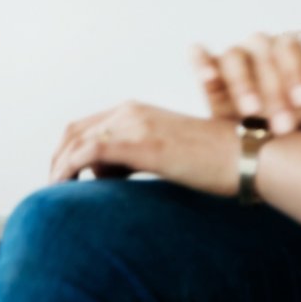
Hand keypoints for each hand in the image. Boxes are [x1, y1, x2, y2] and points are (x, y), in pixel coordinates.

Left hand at [49, 101, 239, 196]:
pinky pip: (91, 151)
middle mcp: (130, 111)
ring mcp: (135, 124)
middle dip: (57, 158)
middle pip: (74, 131)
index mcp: (135, 110)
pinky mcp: (142, 144)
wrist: (246, 156)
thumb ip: (135, 155)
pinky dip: (70, 167)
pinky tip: (65, 185)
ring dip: (61, 166)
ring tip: (58, 191)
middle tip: (54, 186)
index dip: (67, 150)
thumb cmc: (213, 160)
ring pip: (77, 141)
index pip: (85, 126)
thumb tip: (108, 173)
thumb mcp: (166, 151)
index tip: (63, 176)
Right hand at [191, 33, 300, 134]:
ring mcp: (229, 55)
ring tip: (251, 111)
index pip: (289, 48)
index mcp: (283, 48)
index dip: (296, 71)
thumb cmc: (287, 110)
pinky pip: (198, 55)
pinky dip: (202, 62)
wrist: (258, 127)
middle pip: (263, 55)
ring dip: (243, 84)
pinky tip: (209, 77)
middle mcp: (255, 46)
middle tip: (282, 124)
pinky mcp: (204, 66)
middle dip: (274, 92)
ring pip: (233, 57)